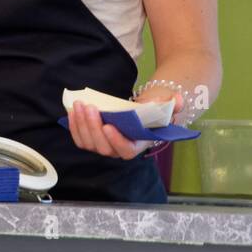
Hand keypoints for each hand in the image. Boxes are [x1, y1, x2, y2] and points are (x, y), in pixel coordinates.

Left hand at [68, 93, 182, 158]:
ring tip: (80, 105)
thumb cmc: (152, 109)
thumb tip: (178, 100)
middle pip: (103, 147)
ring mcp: (104, 146)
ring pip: (89, 142)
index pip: (126, 151)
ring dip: (81, 124)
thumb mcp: (165, 104)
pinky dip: (74, 126)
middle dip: (94, 127)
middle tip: (90, 107)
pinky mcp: (91, 140)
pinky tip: (73, 111)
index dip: (116, 141)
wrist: (138, 109)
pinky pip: (80, 138)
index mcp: (138, 145)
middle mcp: (119, 150)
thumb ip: (172, 103)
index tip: (108, 126)